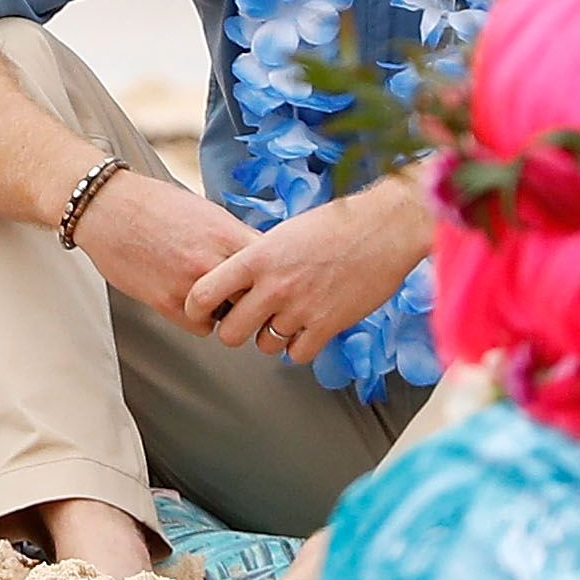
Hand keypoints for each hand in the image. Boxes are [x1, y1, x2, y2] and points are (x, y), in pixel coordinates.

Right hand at [69, 170, 266, 324]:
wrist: (109, 208)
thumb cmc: (154, 205)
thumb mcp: (206, 212)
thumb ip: (233, 238)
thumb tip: (257, 257)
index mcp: (227, 234)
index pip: (271, 267)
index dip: (273, 277)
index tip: (272, 281)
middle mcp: (212, 261)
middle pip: (256, 296)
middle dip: (253, 298)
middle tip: (247, 297)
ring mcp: (190, 284)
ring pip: (230, 316)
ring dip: (226, 311)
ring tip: (214, 297)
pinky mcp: (167, 303)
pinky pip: (201, 327)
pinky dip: (199, 319)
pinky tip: (190, 302)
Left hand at [183, 180, 428, 367]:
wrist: (382, 228)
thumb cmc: (335, 224)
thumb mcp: (282, 234)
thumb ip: (256, 259)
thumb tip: (236, 280)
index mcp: (256, 258)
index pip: (203, 293)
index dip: (197, 308)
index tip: (202, 312)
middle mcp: (273, 286)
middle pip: (230, 333)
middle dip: (236, 331)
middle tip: (248, 321)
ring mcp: (299, 309)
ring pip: (263, 345)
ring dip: (270, 337)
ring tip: (285, 318)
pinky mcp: (326, 326)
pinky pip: (296, 354)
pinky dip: (299, 346)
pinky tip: (307, 328)